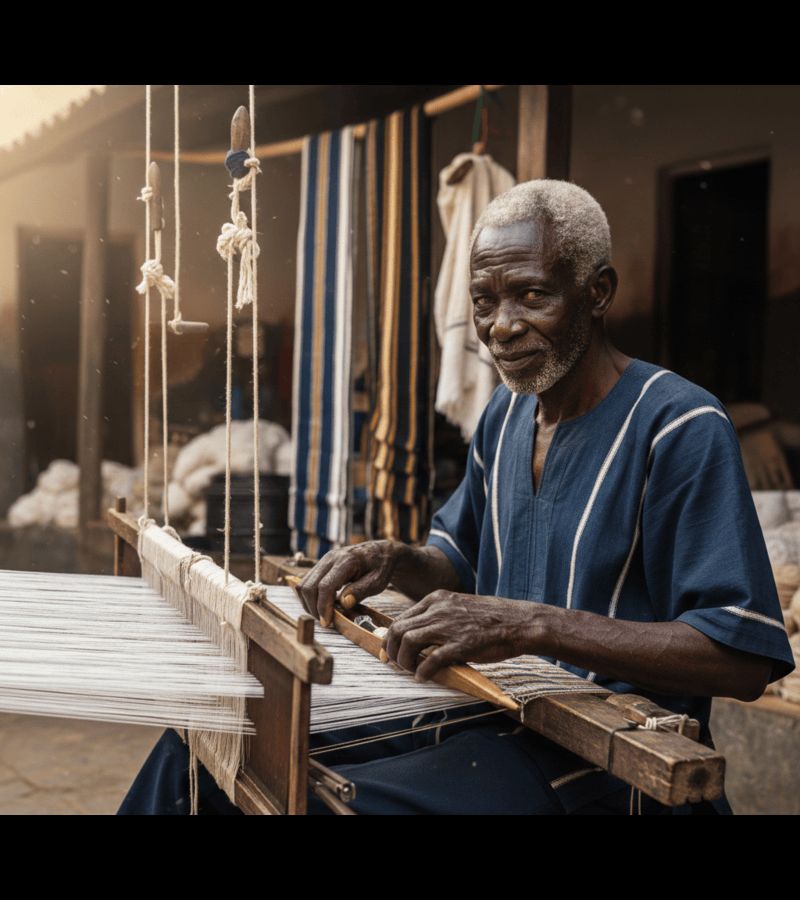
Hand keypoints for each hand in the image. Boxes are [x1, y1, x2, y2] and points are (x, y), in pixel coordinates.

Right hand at [296, 540, 403, 626]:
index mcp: (346, 561)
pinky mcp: (321, 565)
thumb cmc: (381, 567)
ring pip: (303, 584)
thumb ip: (361, 591)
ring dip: (309, 603)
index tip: (327, 622)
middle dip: (313, 607)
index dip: (323, 606)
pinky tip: (323, 605)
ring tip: (324, 615)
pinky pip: (307, 582)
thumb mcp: (378, 581)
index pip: (325, 586)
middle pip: (309, 586)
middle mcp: (330, 558)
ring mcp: (324, 560)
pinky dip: (310, 596)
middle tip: (325, 622)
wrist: (380, 552)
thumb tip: (344, 603)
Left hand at [380, 589, 539, 681]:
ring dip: (404, 661)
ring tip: (409, 671)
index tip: (389, 651)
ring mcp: (449, 626)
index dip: (391, 637)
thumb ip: (439, 618)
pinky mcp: (461, 644)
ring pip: (409, 642)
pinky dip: (423, 671)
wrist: (520, 622)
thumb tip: (418, 638)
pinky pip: (431, 660)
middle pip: (399, 629)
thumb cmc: (492, 618)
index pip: (401, 618)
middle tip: (393, 664)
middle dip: (391, 650)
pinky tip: (423, 678)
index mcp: (437, 599)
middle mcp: (438, 609)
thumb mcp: (459, 607)